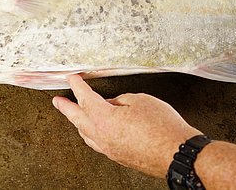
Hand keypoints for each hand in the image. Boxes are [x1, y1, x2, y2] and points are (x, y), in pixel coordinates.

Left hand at [52, 75, 201, 177]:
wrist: (177, 154)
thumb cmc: (163, 128)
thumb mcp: (140, 101)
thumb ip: (121, 100)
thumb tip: (114, 104)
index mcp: (104, 119)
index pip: (86, 98)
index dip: (78, 86)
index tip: (72, 78)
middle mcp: (102, 137)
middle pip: (78, 119)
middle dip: (66, 108)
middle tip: (57, 101)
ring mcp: (110, 149)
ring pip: (86, 134)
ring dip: (79, 122)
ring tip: (76, 115)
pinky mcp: (119, 157)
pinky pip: (98, 143)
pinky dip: (93, 134)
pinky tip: (97, 131)